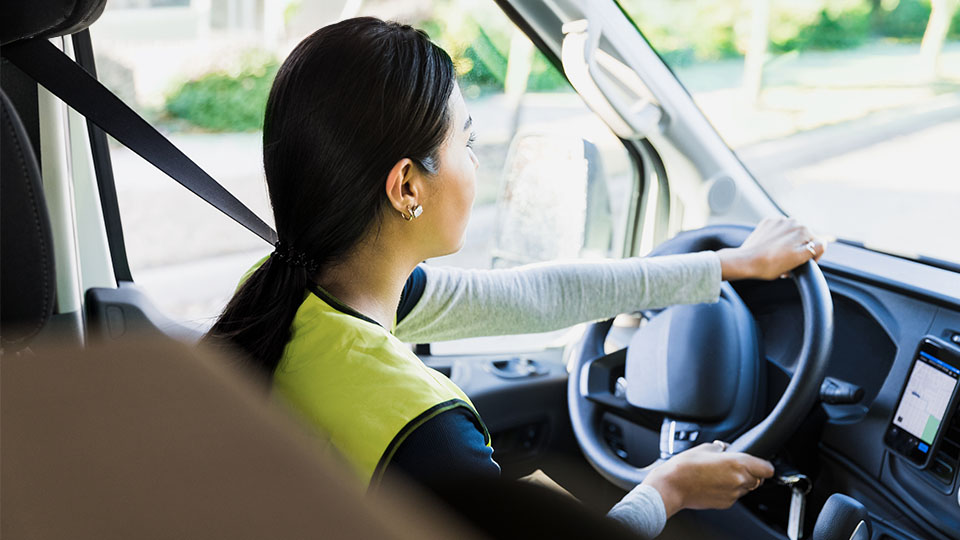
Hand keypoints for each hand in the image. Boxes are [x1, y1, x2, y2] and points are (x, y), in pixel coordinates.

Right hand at [641, 441, 773, 517]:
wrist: (672, 485)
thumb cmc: (685, 466)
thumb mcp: (705, 448)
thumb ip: (722, 449)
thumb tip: (726, 450)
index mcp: (738, 463)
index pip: (767, 469)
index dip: (763, 465)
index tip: (758, 463)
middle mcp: (739, 480)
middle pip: (758, 479)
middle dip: (749, 473)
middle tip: (733, 467)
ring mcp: (733, 494)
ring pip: (745, 488)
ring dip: (738, 482)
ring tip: (719, 475)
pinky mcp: (726, 504)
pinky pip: (734, 496)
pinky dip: (728, 490)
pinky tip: (713, 484)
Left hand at [717, 217, 825, 280]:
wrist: (746, 261)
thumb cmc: (771, 264)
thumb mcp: (799, 260)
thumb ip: (815, 249)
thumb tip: (821, 243)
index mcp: (804, 230)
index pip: (817, 245)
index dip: (811, 258)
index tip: (800, 265)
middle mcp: (793, 221)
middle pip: (803, 239)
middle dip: (798, 250)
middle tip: (788, 263)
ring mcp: (779, 221)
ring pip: (790, 235)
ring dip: (788, 244)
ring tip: (778, 257)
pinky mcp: (767, 223)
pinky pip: (778, 231)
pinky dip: (777, 239)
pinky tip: (770, 249)